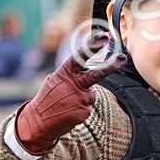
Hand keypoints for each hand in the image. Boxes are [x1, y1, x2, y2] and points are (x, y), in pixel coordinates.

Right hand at [14, 34, 126, 154]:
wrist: (37, 122)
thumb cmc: (48, 99)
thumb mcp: (54, 81)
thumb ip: (70, 75)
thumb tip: (85, 69)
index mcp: (64, 73)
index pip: (80, 57)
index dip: (92, 46)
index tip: (104, 38)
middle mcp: (73, 84)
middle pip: (96, 73)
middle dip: (111, 66)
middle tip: (122, 59)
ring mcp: (79, 98)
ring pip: (90, 95)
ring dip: (82, 99)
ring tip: (66, 105)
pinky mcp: (83, 112)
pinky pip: (88, 108)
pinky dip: (80, 110)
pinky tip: (68, 113)